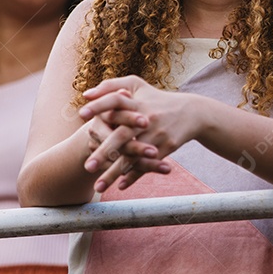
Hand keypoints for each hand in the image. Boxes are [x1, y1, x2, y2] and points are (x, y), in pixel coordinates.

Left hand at [80, 76, 205, 191]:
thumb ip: (111, 86)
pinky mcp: (166, 147)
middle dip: (104, 152)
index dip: (99, 106)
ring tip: (98, 187)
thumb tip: (85, 95)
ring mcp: (156, 134)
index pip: (116, 100)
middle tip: (87, 166)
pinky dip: (134, 176)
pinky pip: (147, 164)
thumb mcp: (137, 86)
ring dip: (115, 172)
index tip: (81, 115)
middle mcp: (146, 118)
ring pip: (133, 156)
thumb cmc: (156, 99)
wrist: (191, 112)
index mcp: (137, 102)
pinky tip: (121, 186)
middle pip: (122, 135)